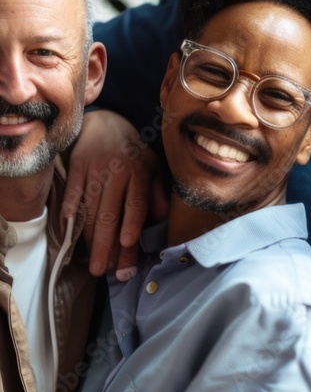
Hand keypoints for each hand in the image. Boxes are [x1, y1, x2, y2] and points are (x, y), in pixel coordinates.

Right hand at [62, 110, 168, 278]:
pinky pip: (72, 191)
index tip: (127, 244)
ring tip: (90, 261)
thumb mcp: (152, 167)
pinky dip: (69, 209)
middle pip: (110, 213)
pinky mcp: (76, 166)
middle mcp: (117, 171)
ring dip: (89, 237)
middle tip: (102, 270)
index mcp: (139, 173)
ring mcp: (94, 169)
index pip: (135, 203)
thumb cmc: (132, 151)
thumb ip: (156, 193)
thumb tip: (161, 220)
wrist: (105, 121)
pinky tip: (68, 229)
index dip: (131, 223)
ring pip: (91, 208)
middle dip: (106, 244)